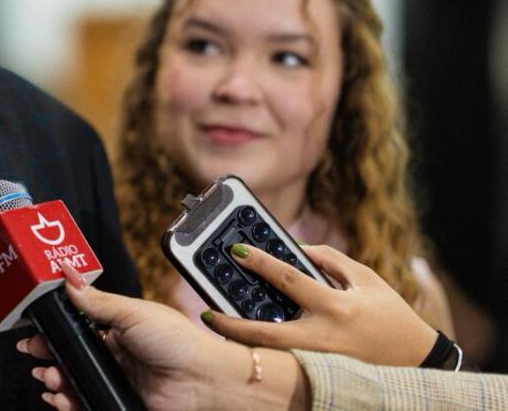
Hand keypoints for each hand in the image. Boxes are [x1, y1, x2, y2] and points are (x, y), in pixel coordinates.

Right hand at [17, 262, 256, 410]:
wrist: (203, 381)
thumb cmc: (179, 342)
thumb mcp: (133, 312)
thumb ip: (96, 300)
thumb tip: (68, 278)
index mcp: (117, 327)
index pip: (77, 325)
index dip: (55, 328)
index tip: (34, 328)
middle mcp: (115, 353)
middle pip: (71, 354)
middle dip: (48, 354)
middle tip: (34, 353)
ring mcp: (117, 379)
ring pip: (75, 379)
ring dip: (56, 379)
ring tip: (50, 377)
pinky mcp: (119, 401)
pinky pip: (86, 401)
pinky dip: (69, 402)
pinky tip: (62, 399)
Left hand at [203, 243, 437, 366]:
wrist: (418, 362)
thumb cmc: (390, 316)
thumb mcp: (367, 279)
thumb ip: (329, 260)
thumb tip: (294, 248)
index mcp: (336, 306)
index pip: (288, 279)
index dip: (260, 263)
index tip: (236, 251)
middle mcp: (323, 337)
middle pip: (265, 334)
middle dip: (230, 326)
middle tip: (206, 314)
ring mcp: (320, 361)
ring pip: (270, 355)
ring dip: (241, 343)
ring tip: (217, 328)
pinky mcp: (321, 375)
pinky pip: (283, 364)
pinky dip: (262, 355)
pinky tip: (244, 344)